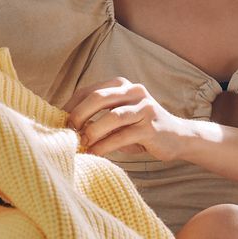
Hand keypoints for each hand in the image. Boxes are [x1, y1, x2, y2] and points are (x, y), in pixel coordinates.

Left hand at [65, 77, 192, 160]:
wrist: (177, 138)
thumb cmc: (140, 129)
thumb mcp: (119, 118)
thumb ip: (98, 117)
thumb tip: (67, 126)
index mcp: (122, 85)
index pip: (89, 90)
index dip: (72, 106)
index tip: (60, 122)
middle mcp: (134, 92)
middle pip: (99, 98)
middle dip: (79, 115)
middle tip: (68, 131)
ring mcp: (145, 108)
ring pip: (112, 117)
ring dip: (92, 132)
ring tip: (81, 144)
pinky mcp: (151, 127)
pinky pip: (123, 136)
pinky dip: (105, 145)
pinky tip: (95, 153)